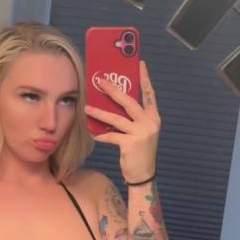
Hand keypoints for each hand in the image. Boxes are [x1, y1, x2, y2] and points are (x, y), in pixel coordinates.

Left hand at [83, 60, 159, 183]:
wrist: (143, 175)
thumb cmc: (138, 152)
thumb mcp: (140, 132)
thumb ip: (131, 118)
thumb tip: (112, 103)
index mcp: (153, 117)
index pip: (149, 94)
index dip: (144, 79)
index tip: (140, 64)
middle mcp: (149, 123)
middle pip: (129, 102)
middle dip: (113, 90)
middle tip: (100, 81)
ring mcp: (141, 133)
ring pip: (116, 119)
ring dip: (100, 113)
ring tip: (87, 108)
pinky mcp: (131, 144)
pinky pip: (111, 136)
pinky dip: (101, 134)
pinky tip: (92, 132)